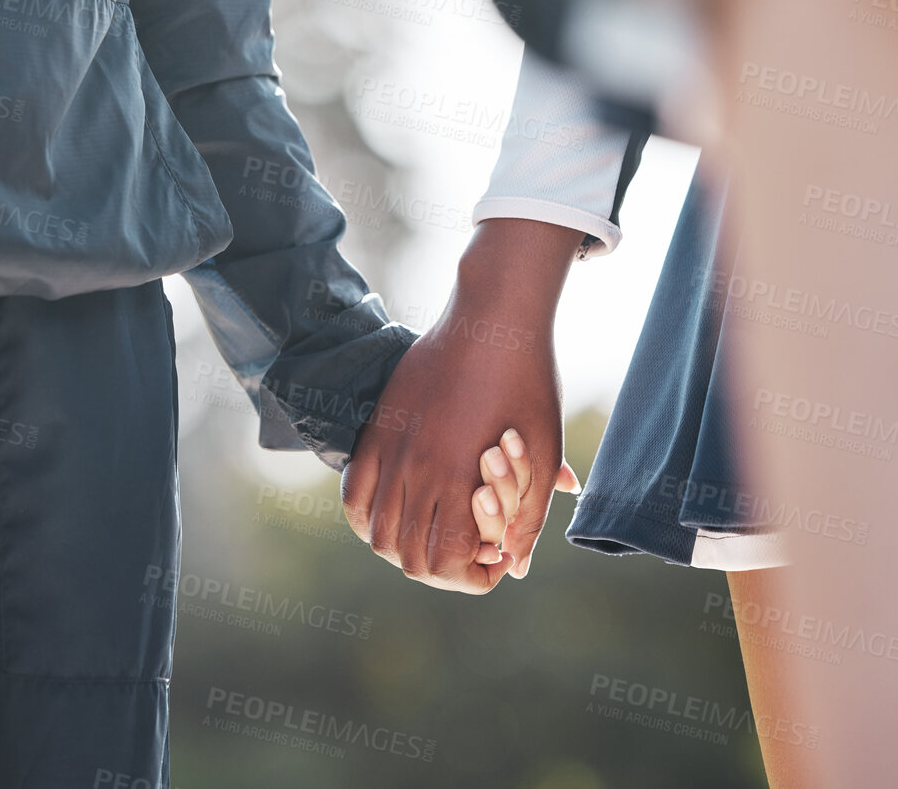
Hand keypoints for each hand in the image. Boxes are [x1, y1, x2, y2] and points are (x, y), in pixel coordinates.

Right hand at [340, 218, 584, 591]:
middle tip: (468, 558)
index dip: (475, 577)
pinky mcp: (377, 432)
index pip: (448, 563)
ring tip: (434, 539)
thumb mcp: (543, 455)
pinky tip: (393, 516)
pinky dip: (367, 520)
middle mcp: (417, 472)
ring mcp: (391, 451)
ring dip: (403, 550)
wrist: (493, 320)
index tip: (496, 562)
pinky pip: (354, 495)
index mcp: (460, 481)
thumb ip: (529, 518)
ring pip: (376, 534)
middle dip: (443, 572)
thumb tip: (517, 566)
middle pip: (410, 558)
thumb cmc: (529, 385)